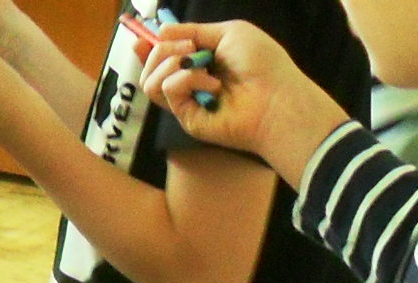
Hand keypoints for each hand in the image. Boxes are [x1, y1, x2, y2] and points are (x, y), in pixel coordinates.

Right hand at [141, 19, 346, 185]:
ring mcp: (186, 102)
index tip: (142, 37)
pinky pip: (168, 91)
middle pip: (150, 67)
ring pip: (150, 82)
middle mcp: (189, 81)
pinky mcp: (186, 117)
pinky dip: (187, 80)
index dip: (149, 45)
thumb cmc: (262, 63)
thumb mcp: (229, 32)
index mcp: (200, 60)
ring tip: (200, 64)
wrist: (276, 98)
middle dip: (162, 49)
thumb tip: (161, 30)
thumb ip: (193, 30)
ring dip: (171, 63)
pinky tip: (213, 86)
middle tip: (189, 48)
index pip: (162, 55)